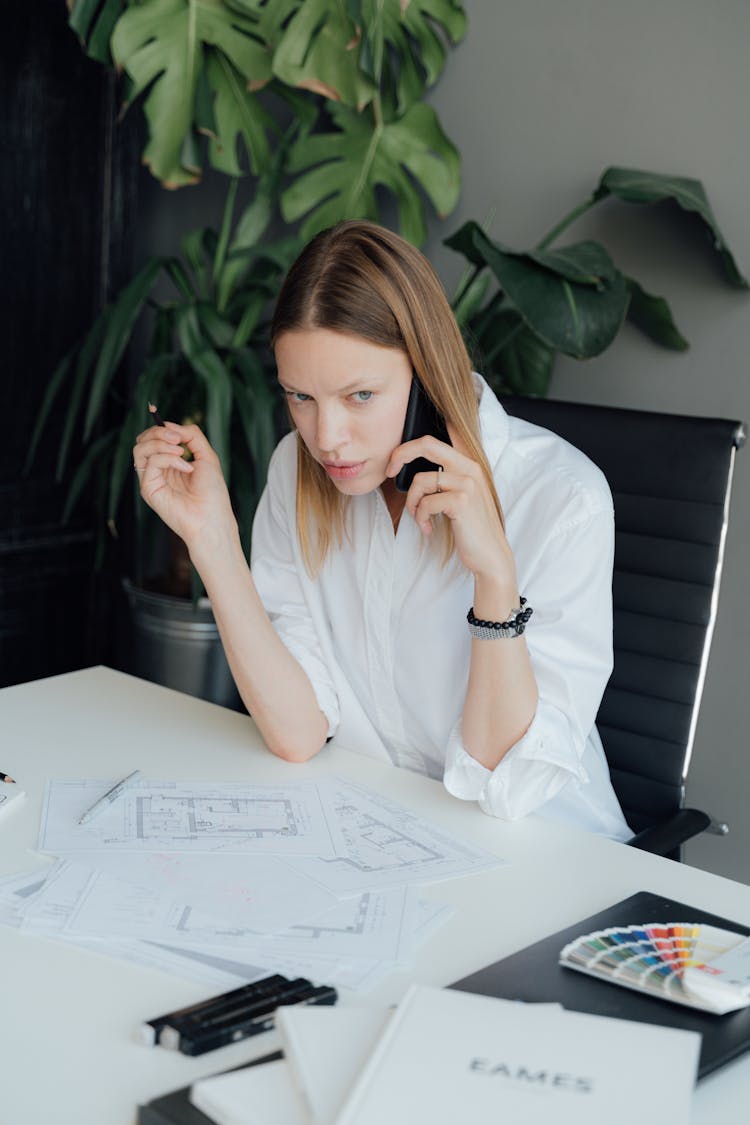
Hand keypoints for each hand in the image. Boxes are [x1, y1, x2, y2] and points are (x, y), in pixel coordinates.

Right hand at [132, 421, 236, 550]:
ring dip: (161, 442)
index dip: (157, 425)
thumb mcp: (206, 456)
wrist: (213, 517)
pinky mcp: (148, 489)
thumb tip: (170, 425)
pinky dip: (169, 458)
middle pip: (143, 440)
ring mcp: (151, 479)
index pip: (154, 438)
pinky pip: (150, 462)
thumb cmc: (212, 493)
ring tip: (181, 451)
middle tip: (179, 439)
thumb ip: (191, 436)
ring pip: (140, 448)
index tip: (160, 413)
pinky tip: (186, 467)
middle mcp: (158, 470)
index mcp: (170, 463)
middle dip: (159, 432)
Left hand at [385, 429, 517, 594]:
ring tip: (418, 516)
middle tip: (389, 471)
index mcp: (469, 462)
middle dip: (401, 454)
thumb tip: (411, 464)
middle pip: (427, 444)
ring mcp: (468, 483)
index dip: (423, 431)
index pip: (448, 430)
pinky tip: (428, 528)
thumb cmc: (470, 525)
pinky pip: (425, 503)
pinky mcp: (462, 501)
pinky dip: (420, 518)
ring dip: (412, 502)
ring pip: (420, 480)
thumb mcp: (460, 495)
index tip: (402, 448)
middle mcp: (470, 467)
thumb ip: (444, 476)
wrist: (489, 554)